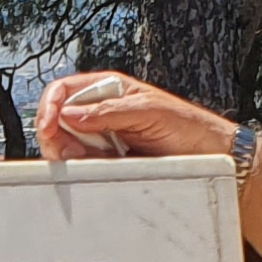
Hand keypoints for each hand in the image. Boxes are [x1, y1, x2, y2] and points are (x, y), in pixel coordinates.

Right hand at [36, 69, 219, 163]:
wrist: (213, 158)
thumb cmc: (189, 128)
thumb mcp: (149, 112)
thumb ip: (109, 111)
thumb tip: (69, 114)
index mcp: (108, 90)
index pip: (62, 91)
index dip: (49, 107)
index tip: (48, 128)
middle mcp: (100, 113)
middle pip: (56, 121)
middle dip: (56, 138)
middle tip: (73, 154)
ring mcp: (102, 140)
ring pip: (64, 147)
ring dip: (70, 157)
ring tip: (97, 162)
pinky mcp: (107, 164)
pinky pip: (81, 167)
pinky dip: (81, 170)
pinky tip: (98, 170)